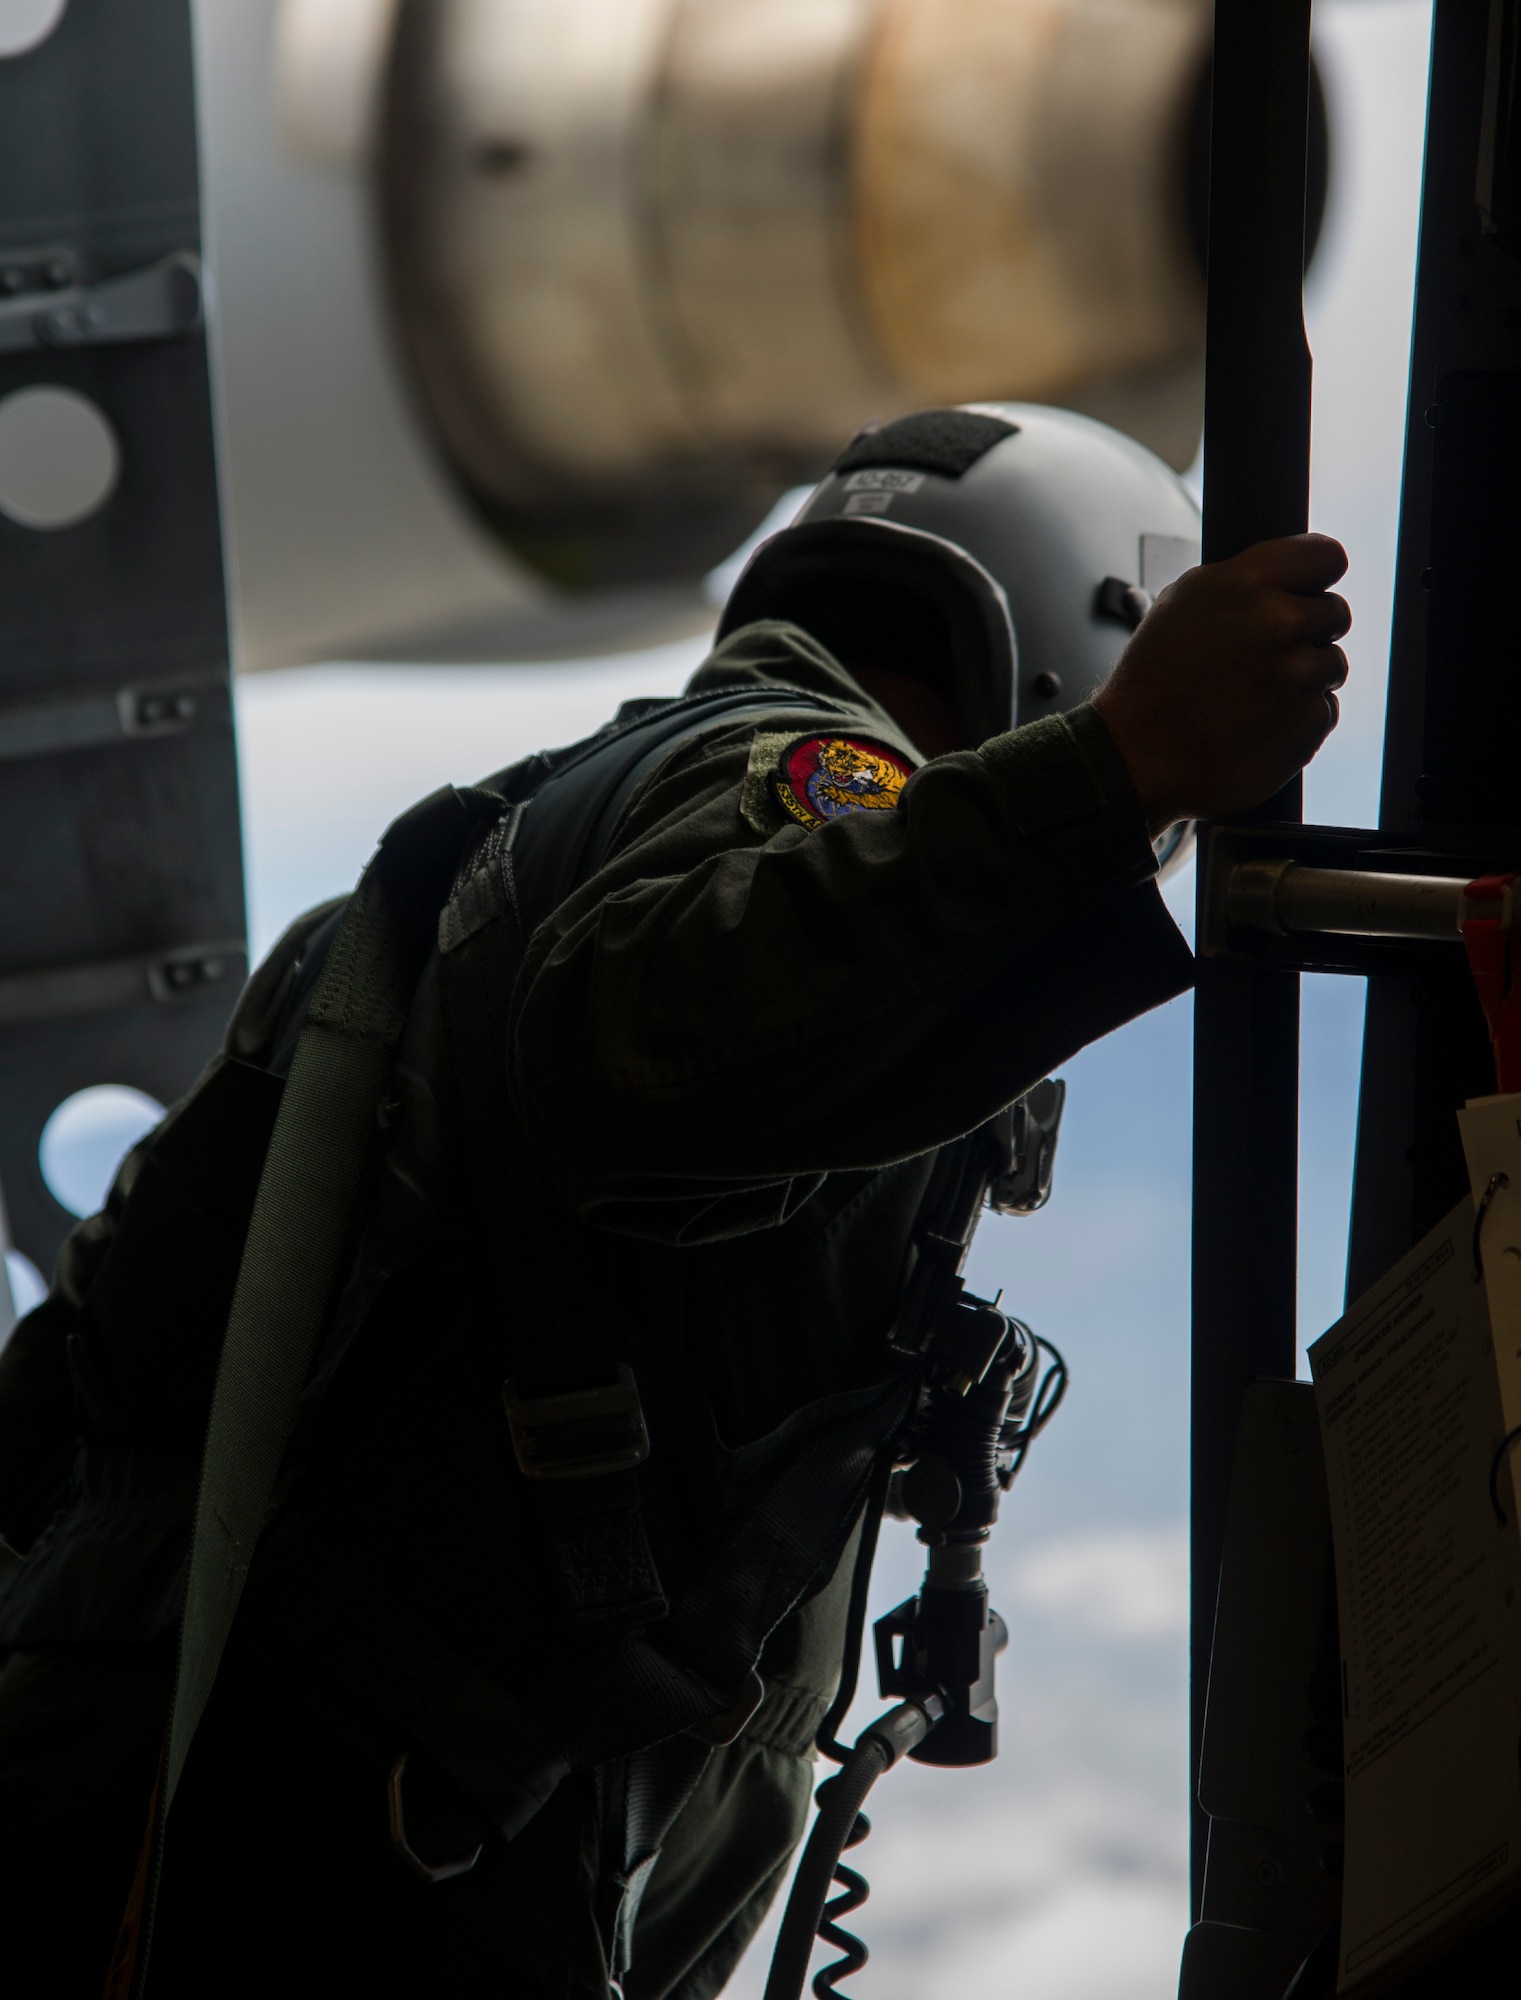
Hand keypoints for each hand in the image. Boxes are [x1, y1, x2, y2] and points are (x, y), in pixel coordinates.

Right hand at [1090, 533, 1350, 833]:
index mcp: (1249, 583)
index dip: (1316, 576)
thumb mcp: (1181, 603)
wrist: (1138, 756)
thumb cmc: (1152, 681)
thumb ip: (1244, 580)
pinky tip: (1257, 723)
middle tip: (1262, 656)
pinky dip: (1298, 717)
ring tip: (1252, 695)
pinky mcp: (1309, 721)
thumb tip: (1289, 580)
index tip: (1305, 592)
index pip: (1327, 557)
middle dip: (1307, 631)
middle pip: (1335, 613)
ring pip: (1332, 664)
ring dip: (1303, 677)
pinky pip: (1323, 709)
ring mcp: (1300, 675)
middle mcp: (1280, 623)